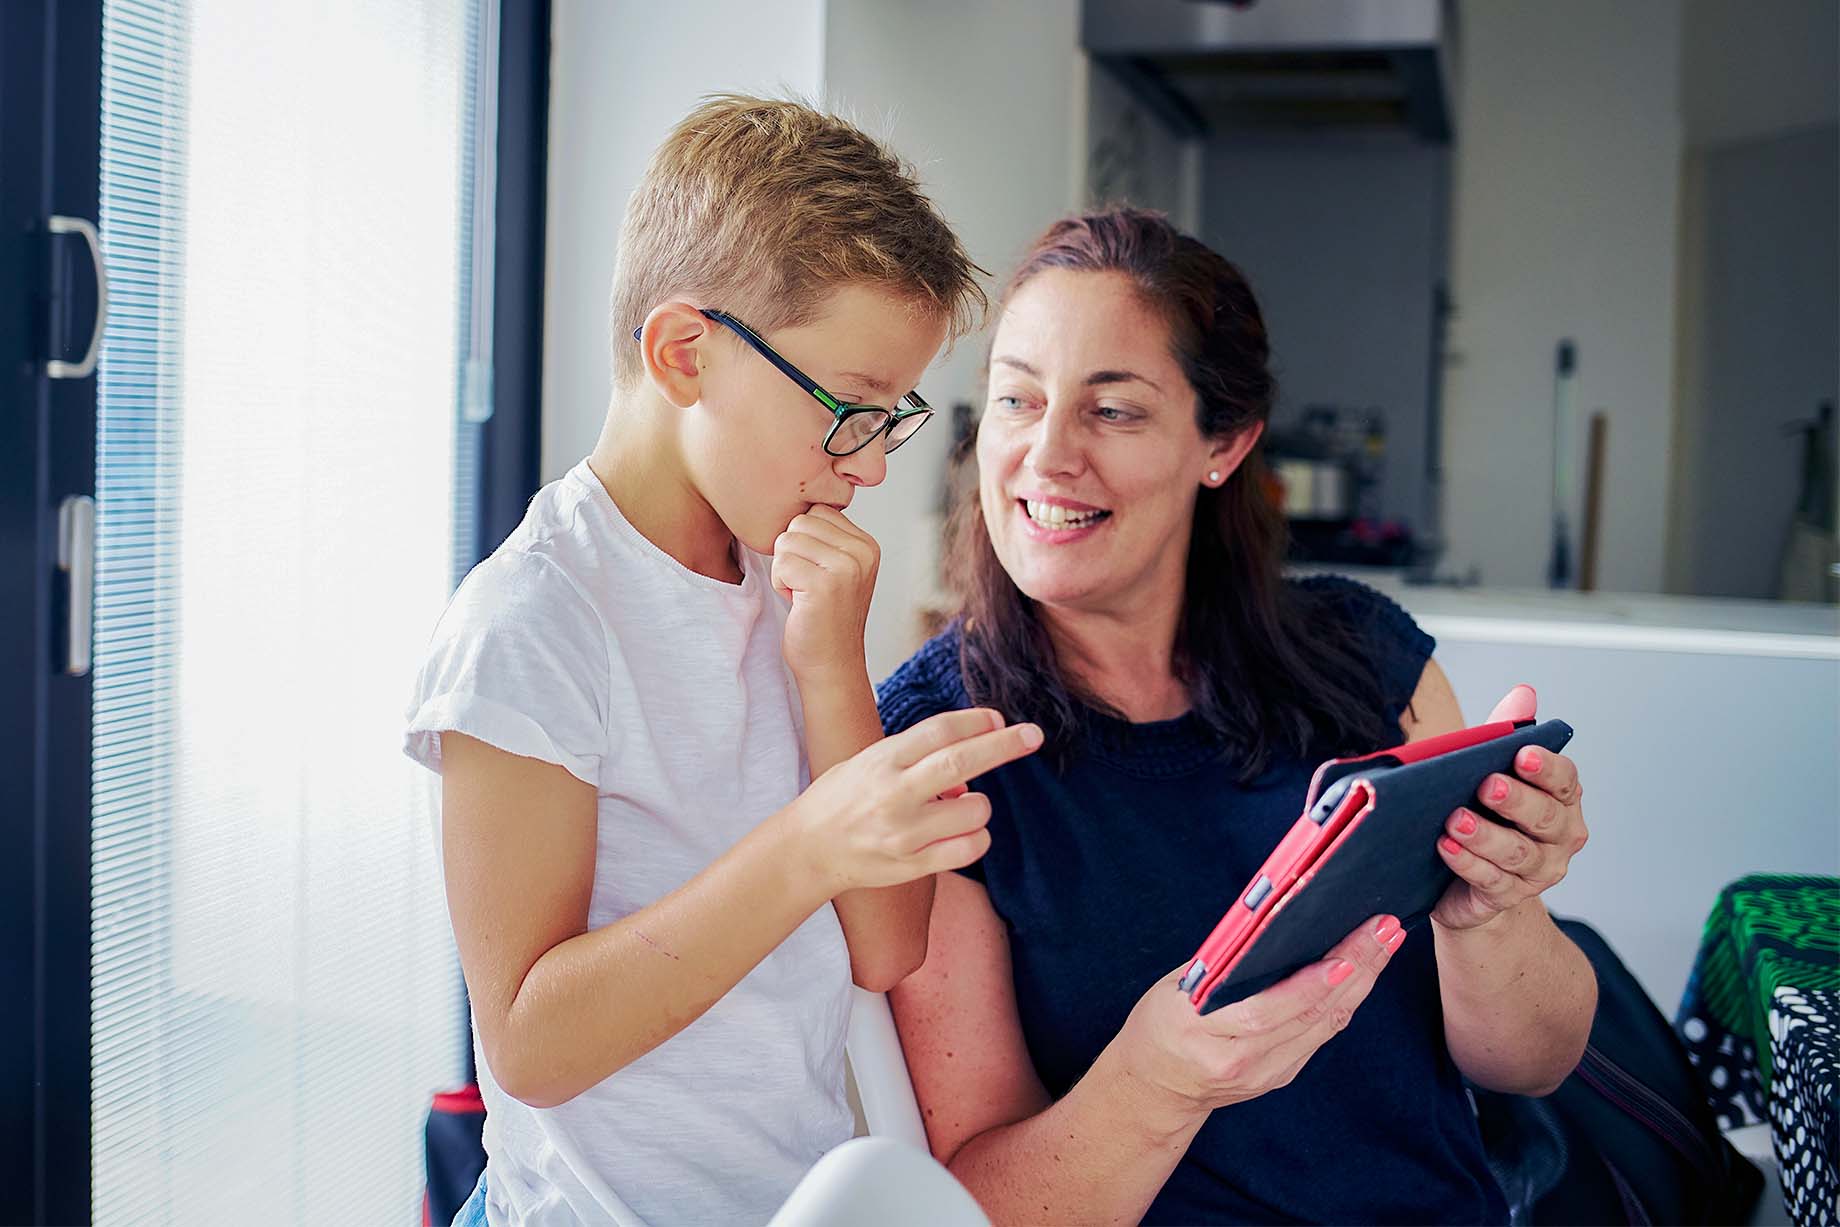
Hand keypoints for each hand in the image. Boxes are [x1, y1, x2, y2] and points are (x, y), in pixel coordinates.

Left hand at [771, 505, 878, 683]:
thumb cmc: (824, 618)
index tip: (817, 573)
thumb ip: (826, 538)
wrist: (832, 666)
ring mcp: (846, 568)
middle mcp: (863, 552)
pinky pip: (781, 563)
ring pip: (787, 540)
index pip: (817, 512)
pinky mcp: (824, 585)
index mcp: (867, 545)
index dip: (805, 542)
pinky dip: (780, 584)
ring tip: (804, 594)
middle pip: (800, 522)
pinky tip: (799, 603)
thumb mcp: (837, 570)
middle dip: (792, 553)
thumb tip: (794, 499)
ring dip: (784, 569)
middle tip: (807, 585)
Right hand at [784, 708, 1042, 894]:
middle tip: (1033, 735)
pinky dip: (976, 838)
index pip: (939, 731)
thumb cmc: (845, 797)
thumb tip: (974, 755)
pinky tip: (961, 834)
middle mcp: (894, 794)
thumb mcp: (871, 760)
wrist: (807, 849)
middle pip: (961, 762)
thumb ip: (918, 755)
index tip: (999, 718)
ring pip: (974, 811)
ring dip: (978, 805)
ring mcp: (904, 833)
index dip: (975, 721)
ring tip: (955, 807)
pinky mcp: (912, 865)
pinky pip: (968, 850)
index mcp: (883, 760)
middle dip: (1004, 745)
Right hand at [1109, 915, 1405, 1125]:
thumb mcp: (1177, 986)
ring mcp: (1264, 1073)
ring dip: (1361, 982)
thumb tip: (1271, 924)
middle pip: (1308, 1015)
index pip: (1266, 1011)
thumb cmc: (1163, 1022)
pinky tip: (1364, 973)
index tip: (1344, 957)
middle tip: (1384, 930)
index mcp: (1205, 1033)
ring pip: (1324, 1025)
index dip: (1309, 986)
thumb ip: (1223, 963)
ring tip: (1386, 942)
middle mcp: (1239, 1060)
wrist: (1157, 1086)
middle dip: (1354, 968)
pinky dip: (1345, 1001)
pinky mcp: (1280, 1076)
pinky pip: (1320, 1035)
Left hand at [1433, 685, 1588, 930]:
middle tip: (1487, 785)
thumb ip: (1505, 731)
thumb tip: (1524, 693)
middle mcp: (1559, 837)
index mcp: (1561, 799)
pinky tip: (1446, 848)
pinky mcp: (1505, 897)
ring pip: (1518, 854)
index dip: (1546, 768)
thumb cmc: (1481, 811)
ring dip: (1486, 836)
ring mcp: (1537, 872)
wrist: (1463, 879)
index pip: (1565, 780)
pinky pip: (1491, 882)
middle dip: (1517, 801)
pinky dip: (1468, 864)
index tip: (1521, 754)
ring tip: (1455, 820)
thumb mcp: (1486, 767)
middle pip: (1546, 818)